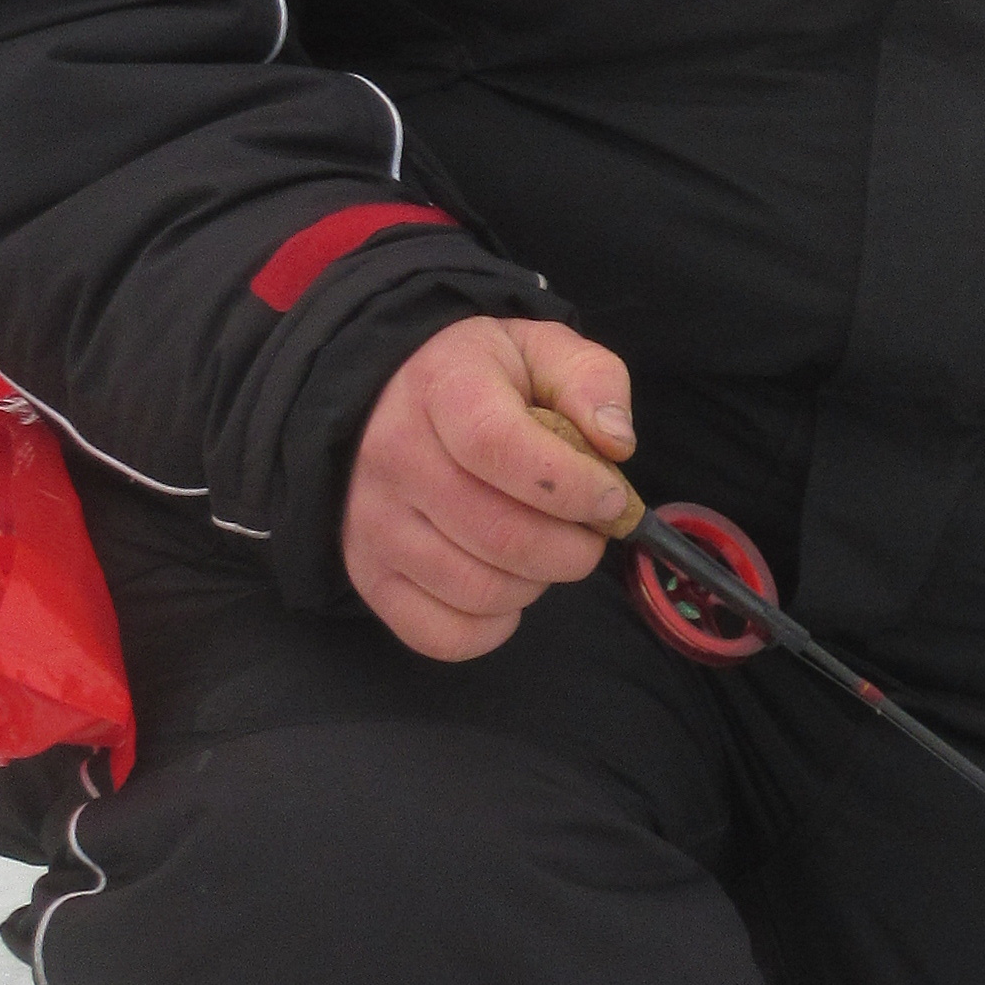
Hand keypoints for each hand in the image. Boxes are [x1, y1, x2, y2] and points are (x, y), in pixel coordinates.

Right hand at [342, 315, 637, 661]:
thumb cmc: (481, 380)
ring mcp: (374, 523)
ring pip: (477, 589)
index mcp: (442, 389)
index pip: (499, 448)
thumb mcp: (541, 350)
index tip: (612, 497)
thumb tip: (616, 443)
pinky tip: (509, 591)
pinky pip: (439, 634)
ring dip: (537, 584)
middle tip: (590, 534)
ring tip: (547, 553)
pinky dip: (491, 628)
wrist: (384, 398)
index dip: (571, 486)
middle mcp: (394, 458)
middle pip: (498, 533)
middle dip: (572, 549)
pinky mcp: (368, 574)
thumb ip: (591, 381)